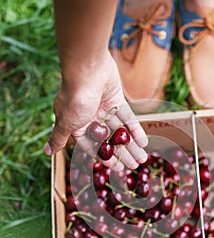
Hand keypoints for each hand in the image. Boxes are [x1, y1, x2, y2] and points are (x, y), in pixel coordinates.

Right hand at [43, 53, 147, 170]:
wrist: (87, 69)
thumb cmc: (75, 98)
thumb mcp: (66, 123)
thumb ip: (58, 138)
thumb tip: (46, 152)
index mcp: (78, 125)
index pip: (94, 146)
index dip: (107, 158)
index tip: (119, 168)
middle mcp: (91, 118)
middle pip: (110, 140)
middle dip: (123, 154)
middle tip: (135, 165)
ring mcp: (104, 109)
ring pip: (120, 131)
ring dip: (132, 145)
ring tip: (143, 158)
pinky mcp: (116, 99)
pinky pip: (127, 118)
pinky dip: (135, 129)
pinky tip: (144, 142)